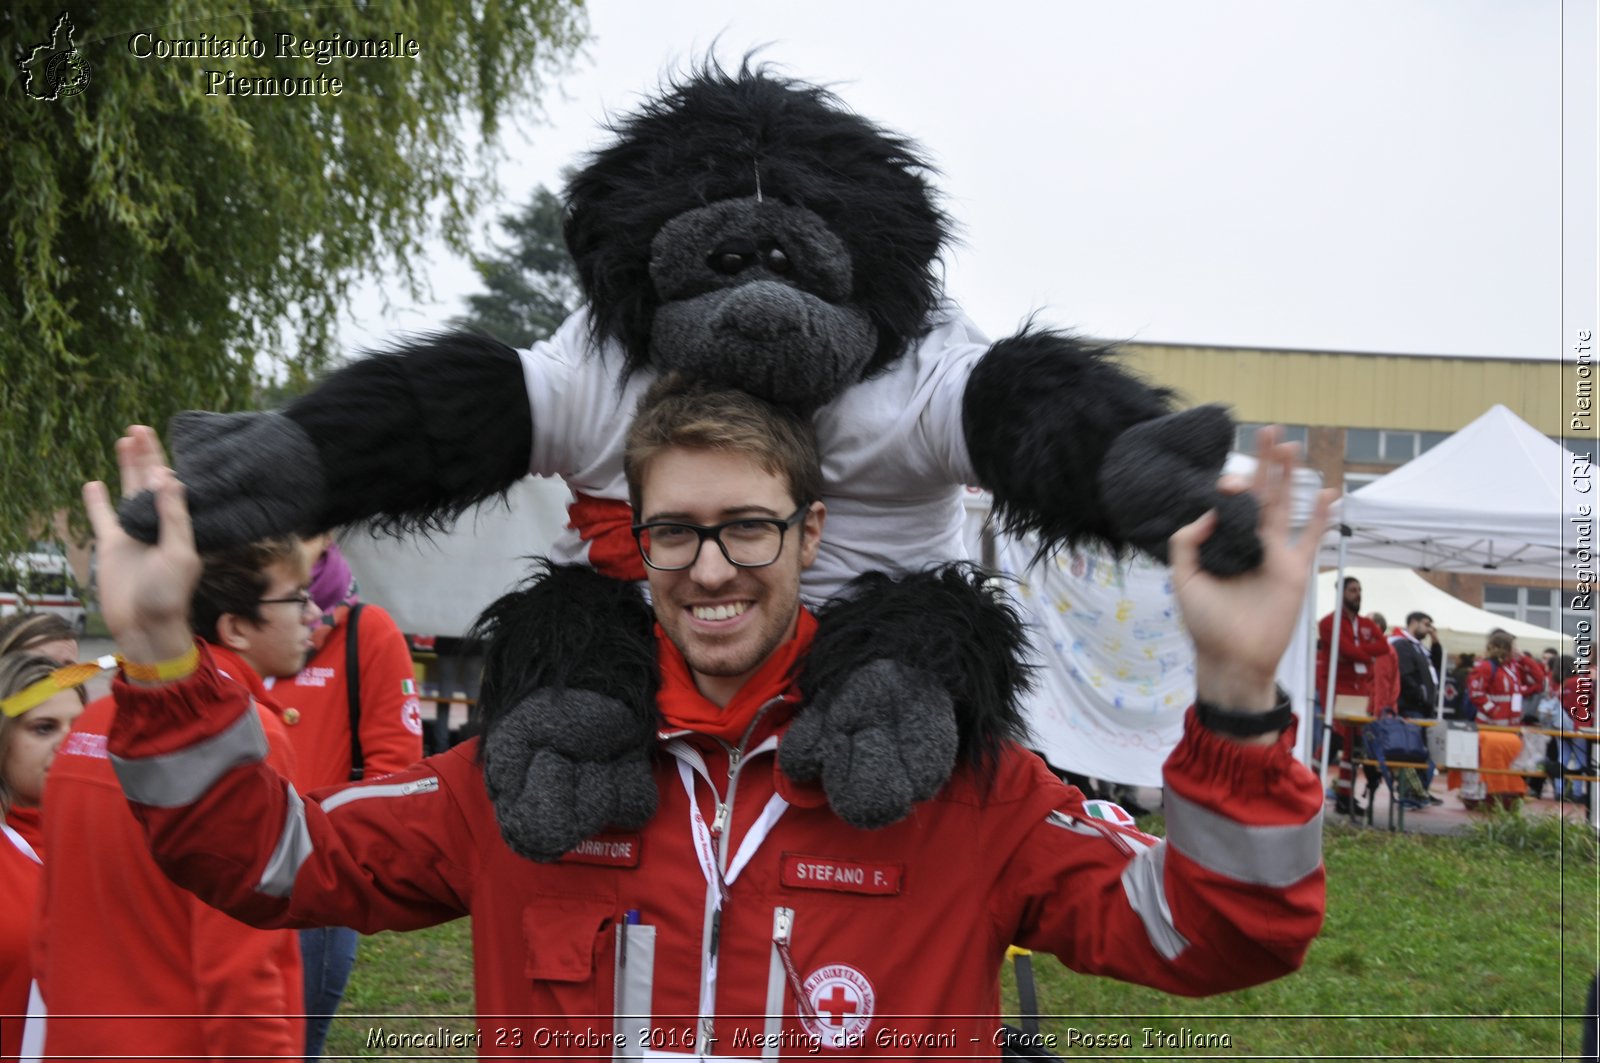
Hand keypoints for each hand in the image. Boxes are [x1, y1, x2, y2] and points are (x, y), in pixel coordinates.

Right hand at [83, 426, 201, 664]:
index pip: (176, 486)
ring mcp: (135, 533)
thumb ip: (172, 516)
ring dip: (128, 467)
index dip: (170, 464)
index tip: (166, 438)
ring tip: (125, 440)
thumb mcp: (179, 553)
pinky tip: (94, 482)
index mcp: (181, 525)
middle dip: (148, 455)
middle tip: (141, 427)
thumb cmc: (170, 594)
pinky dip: (97, 501)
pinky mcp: (112, 545)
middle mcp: (159, 525)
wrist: (146, 626)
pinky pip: (103, 517)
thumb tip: (167, 476)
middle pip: (152, 482)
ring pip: (130, 492)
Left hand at [1168, 427, 1333, 719]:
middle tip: (1268, 430)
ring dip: (1288, 477)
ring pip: (1283, 506)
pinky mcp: (1294, 569)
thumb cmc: (1205, 623)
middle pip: (1258, 494)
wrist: (1233, 658)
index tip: (1224, 483)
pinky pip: (1310, 538)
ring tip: (1291, 447)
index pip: (1227, 504)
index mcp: (1219, 543)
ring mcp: (1273, 553)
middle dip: (1263, 464)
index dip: (1228, 488)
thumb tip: (1210, 511)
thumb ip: (1187, 543)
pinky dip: (1320, 517)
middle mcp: (1247, 543)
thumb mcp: (1183, 579)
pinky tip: (1327, 492)